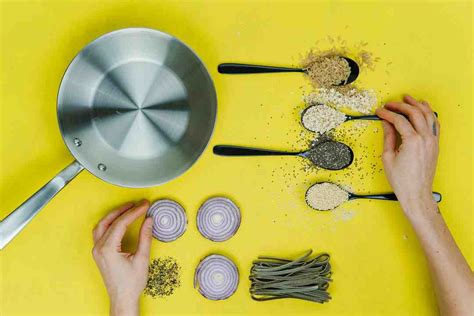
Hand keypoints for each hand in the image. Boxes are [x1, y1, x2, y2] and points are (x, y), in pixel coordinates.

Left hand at [92, 200, 152, 315]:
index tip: (144, 205)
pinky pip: (101, 232)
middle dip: (123, 210)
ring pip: (102, 225)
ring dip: (114, 215)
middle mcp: (99, 248)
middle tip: (137, 204)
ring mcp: (97, 251)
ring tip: (128, 209)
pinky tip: (119, 221)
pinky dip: (110, 223)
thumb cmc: (131, 283)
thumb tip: (148, 221)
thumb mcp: (142, 259)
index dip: (134, 212)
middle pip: (109, 221)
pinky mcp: (99, 253)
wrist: (122, 298)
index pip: (121, 223)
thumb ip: (145, 237)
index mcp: (108, 249)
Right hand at [376, 95, 439, 211]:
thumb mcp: (388, 157)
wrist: (416, 193)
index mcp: (412, 141)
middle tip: (390, 104)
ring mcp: (432, 141)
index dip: (387, 113)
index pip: (399, 120)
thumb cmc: (402, 180)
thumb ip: (388, 136)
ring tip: (408, 99)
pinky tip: (423, 109)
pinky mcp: (435, 144)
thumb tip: (386, 123)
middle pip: (414, 113)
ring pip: (428, 115)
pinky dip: (429, 113)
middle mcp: (425, 138)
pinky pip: (434, 123)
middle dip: (401, 105)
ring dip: (417, 105)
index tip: (379, 112)